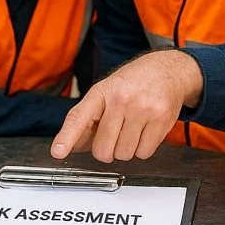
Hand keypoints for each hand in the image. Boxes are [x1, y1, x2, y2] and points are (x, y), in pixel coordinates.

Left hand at [50, 50, 202, 162]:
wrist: (167, 70)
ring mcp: (143, 109)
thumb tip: (73, 146)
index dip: (67, 137)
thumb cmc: (133, 83)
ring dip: (126, 149)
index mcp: (102, 92)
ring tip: (133, 128)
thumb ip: (89, 119)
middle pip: (103, 149)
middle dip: (107, 149)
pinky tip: (145, 130)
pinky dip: (143, 148)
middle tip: (115, 135)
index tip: (58, 152)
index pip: (79, 117)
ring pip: (124, 154)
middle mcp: (121, 99)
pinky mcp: (161, 119)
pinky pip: (144, 153)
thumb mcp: (107, 92)